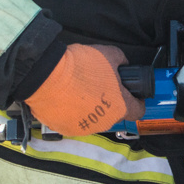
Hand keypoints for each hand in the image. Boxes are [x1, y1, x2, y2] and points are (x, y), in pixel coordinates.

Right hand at [24, 44, 144, 136]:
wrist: (46, 75)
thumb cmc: (81, 65)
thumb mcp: (109, 54)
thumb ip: (122, 61)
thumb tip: (123, 65)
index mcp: (120, 107)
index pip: (137, 111)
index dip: (136, 101)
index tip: (131, 95)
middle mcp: (105, 122)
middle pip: (113, 114)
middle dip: (109, 102)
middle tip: (98, 86)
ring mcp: (85, 128)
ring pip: (94, 118)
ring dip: (90, 108)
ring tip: (79, 91)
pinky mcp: (66, 129)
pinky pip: (75, 121)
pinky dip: (73, 112)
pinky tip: (67, 98)